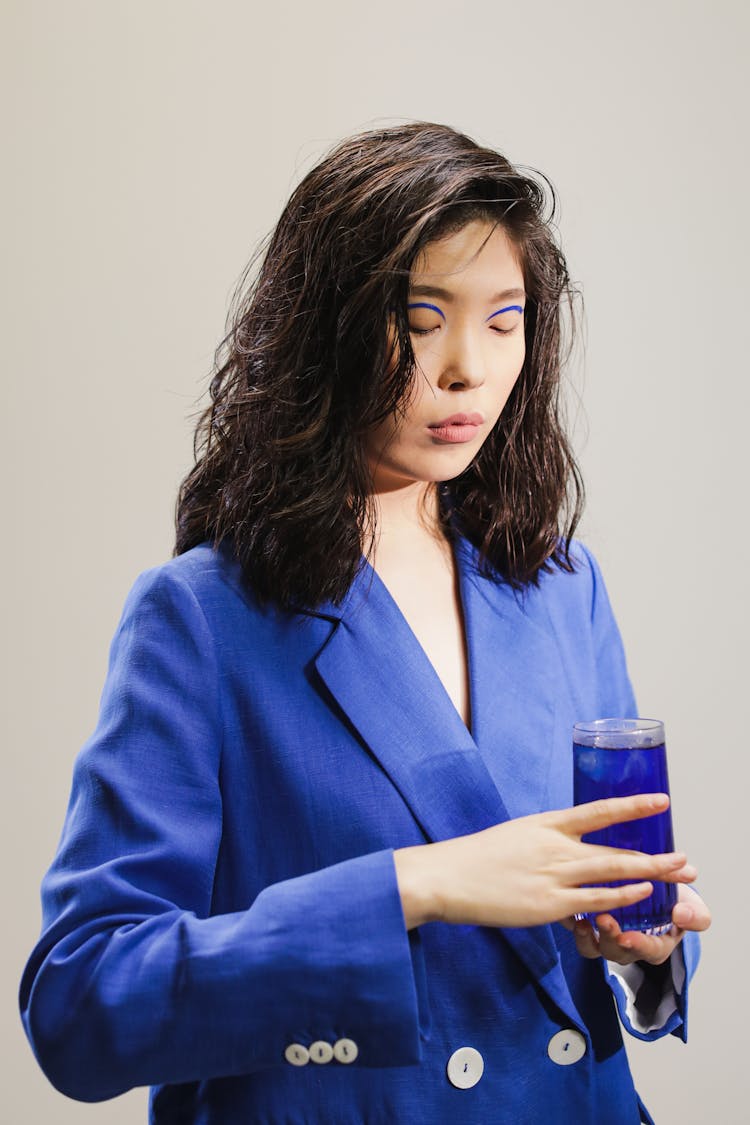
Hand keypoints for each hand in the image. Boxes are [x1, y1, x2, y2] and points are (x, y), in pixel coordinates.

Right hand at [394, 793, 696, 930]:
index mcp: (544, 824)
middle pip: (615, 848)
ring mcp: (552, 876)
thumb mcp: (515, 836)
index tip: (660, 801)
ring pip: (611, 873)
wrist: (445, 877)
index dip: (631, 806)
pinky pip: (593, 901)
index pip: (597, 811)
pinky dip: (620, 898)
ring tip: (676, 875)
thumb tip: (567, 852)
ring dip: (648, 874)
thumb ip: (545, 843)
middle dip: (655, 855)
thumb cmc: (475, 859)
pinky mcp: (547, 905)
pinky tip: (640, 895)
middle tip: (685, 858)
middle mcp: (554, 847)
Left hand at [565, 882, 710, 965]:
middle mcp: (627, 944)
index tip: (630, 937)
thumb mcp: (691, 906)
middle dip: (610, 938)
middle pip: (617, 951)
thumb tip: (683, 914)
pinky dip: (570, 924)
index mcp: (655, 944)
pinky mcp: (586, 923)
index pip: (649, 951)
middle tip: (605, 921)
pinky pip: (575, 932)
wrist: (651, 885)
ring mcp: (605, 937)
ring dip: (587, 937)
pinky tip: (568, 910)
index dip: (639, 946)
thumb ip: (695, 915)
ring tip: (582, 922)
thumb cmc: (672, 900)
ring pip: (593, 947)